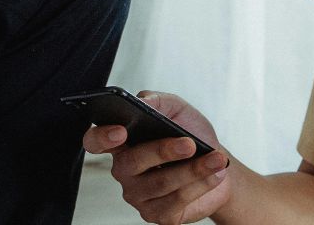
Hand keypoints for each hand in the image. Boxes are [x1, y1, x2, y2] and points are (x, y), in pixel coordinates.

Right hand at [82, 92, 232, 223]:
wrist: (219, 164)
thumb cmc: (192, 134)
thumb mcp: (177, 109)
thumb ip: (157, 100)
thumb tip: (141, 101)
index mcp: (122, 142)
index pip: (95, 141)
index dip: (102, 137)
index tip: (121, 131)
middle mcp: (125, 170)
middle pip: (133, 163)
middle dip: (164, 151)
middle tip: (189, 144)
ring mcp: (138, 195)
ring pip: (160, 183)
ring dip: (192, 170)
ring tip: (216, 159)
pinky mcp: (158, 214)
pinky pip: (176, 201)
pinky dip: (200, 185)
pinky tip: (214, 173)